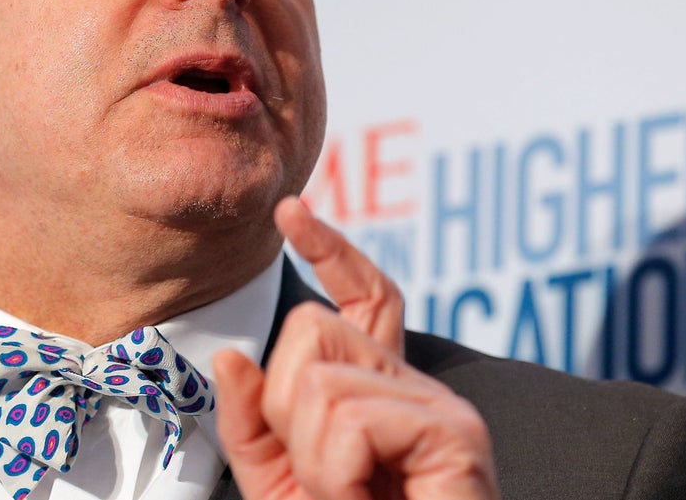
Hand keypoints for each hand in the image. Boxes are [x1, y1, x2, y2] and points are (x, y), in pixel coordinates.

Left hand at [212, 197, 498, 499]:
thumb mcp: (284, 487)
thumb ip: (254, 426)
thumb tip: (231, 357)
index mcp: (377, 391)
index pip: (361, 296)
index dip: (330, 249)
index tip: (292, 212)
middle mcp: (412, 385)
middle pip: (312, 330)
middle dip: (286, 412)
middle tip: (327, 478)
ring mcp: (437, 403)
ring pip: (319, 377)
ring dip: (313, 460)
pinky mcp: (454, 430)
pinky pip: (351, 417)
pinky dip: (337, 472)